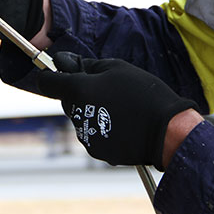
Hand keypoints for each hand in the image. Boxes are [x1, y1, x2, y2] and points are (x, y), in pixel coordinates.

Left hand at [37, 52, 196, 168]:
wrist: (168, 131)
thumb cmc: (144, 94)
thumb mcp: (116, 68)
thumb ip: (85, 65)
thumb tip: (62, 62)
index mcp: (78, 90)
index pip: (46, 82)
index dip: (51, 75)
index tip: (60, 73)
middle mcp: (76, 114)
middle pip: (67, 100)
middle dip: (79, 94)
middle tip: (107, 90)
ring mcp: (85, 135)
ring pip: (80, 118)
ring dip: (92, 111)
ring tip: (120, 109)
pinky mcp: (96, 151)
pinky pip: (92, 134)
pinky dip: (102, 129)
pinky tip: (122, 125)